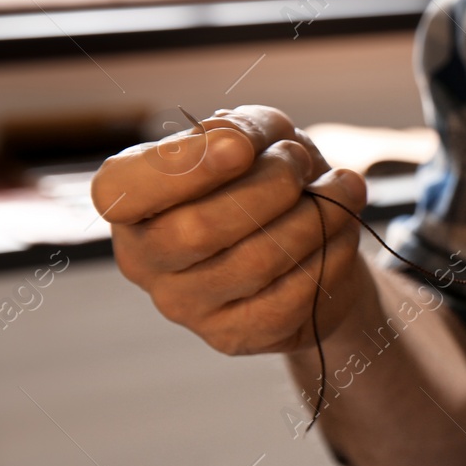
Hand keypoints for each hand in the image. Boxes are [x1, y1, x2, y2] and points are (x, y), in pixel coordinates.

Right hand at [92, 105, 370, 355]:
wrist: (308, 245)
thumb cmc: (265, 181)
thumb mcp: (255, 138)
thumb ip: (242, 129)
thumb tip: (240, 142)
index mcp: (128, 203)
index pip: (123, 191)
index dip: (186, 167)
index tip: (241, 147)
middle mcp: (143, 259)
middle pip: (200, 229)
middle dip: (268, 187)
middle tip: (299, 163)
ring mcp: (184, 305)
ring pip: (255, 263)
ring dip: (314, 218)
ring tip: (342, 189)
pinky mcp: (231, 336)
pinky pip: (289, 299)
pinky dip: (328, 256)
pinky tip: (342, 230)